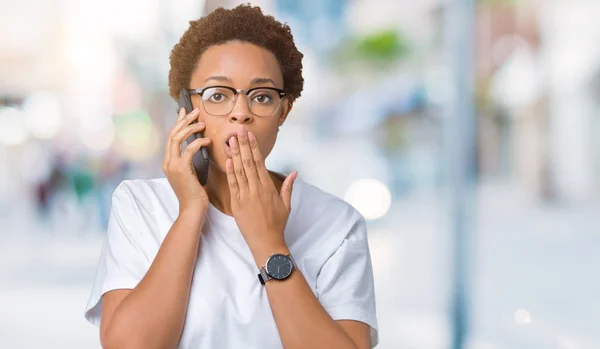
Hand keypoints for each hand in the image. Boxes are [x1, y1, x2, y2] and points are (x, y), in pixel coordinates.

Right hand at [162, 107, 211, 214]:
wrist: (192, 209)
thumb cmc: (195, 193)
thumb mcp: (192, 173)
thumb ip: (190, 160)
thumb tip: (198, 145)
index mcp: (169, 162)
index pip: (171, 137)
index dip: (178, 122)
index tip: (185, 111)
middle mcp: (167, 162)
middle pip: (172, 133)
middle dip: (184, 120)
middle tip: (196, 112)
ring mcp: (172, 165)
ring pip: (177, 138)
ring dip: (190, 128)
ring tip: (202, 123)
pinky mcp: (181, 169)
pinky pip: (188, 150)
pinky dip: (198, 142)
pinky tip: (208, 140)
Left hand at [225, 128, 297, 258]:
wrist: (266, 241)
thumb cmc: (277, 224)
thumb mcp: (286, 205)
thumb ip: (288, 187)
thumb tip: (294, 173)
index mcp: (268, 187)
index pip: (259, 162)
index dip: (254, 148)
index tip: (250, 136)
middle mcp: (256, 189)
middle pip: (248, 162)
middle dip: (243, 146)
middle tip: (238, 131)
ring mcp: (245, 196)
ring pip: (239, 171)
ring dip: (234, 154)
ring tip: (230, 141)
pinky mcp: (236, 203)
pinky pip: (233, 184)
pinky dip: (230, 172)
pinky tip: (227, 161)